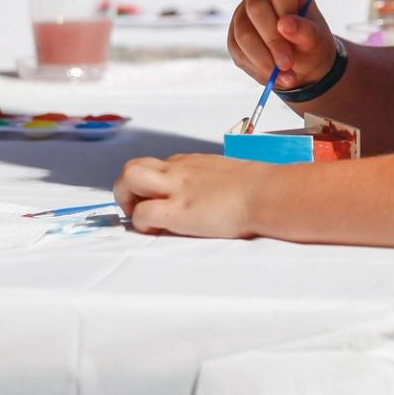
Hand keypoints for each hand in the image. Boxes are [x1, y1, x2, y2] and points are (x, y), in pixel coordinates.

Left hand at [113, 153, 267, 237]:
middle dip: (126, 188)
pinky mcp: (177, 211)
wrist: (267, 193)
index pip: (158, 167)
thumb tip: (213, 194)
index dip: (151, 185)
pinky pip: (142, 214)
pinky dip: (142, 224)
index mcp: (191, 163)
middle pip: (134, 167)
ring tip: (140, 216)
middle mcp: (178, 170)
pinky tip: (157, 231)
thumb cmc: (259, 186)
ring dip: (126, 199)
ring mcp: (176, 188)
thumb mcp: (230, 174)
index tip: (157, 199)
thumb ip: (212, 181)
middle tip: (138, 207)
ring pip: (129, 178)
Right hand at [228, 0, 335, 89]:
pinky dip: (257, 68)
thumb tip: (285, 25)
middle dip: (272, 41)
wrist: (301, 62)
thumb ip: (306, 31)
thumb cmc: (311, 43)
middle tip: (287, 65)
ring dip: (264, 60)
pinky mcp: (234, 37)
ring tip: (286, 78)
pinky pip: (238, 52)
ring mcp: (242, 15)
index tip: (295, 38)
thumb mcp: (318, 40)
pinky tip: (274, 77)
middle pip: (255, 10)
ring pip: (243, 34)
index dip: (285, 12)